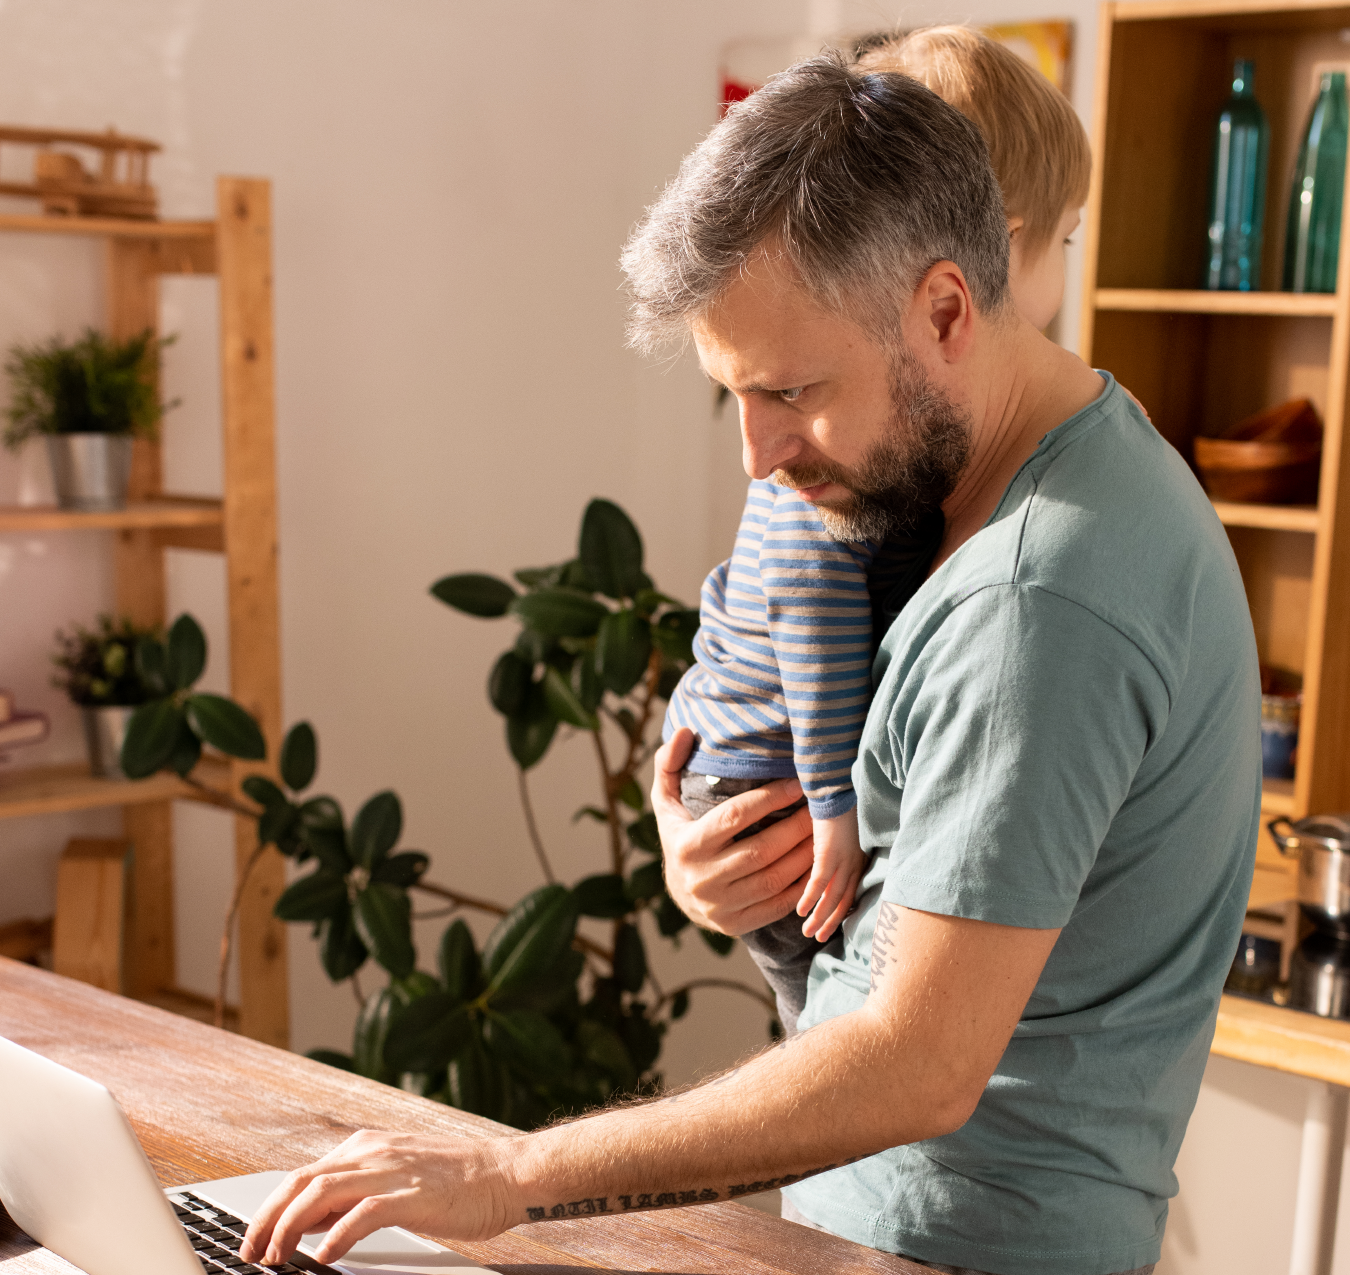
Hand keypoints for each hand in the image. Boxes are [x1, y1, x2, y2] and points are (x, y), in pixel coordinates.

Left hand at [238, 1130, 515, 1263]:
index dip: (271, 1209)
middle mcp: (373, 1152)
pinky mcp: (413, 1193)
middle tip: (250, 1252)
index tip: (254, 1239)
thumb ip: (355, 1194)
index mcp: (367, 1146)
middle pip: (302, 1181)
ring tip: (275, 1258)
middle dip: (268, 1219)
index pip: (303, 1175)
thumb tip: (311, 1223)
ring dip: (289, 1227)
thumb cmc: (457, 1183)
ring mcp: (392, 1170)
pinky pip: (363, 1214)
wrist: (506, 1173)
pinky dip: (336, 1236)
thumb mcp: (396, 1178)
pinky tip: (322, 1257)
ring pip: (322, 1193)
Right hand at [652, 728, 813, 934]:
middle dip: (797, 827)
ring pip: (775, 878)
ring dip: (806, 855)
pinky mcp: (736, 925)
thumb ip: (669, 764)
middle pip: (762, 850)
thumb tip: (685, 732)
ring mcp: (720, 905)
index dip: (769, 798)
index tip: (797, 783)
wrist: (678, 896)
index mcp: (686, 845)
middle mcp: (702, 878)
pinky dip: (802, 885)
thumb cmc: (680, 836)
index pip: (735, 816)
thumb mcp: (666, 801)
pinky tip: (817, 864)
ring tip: (825, 834)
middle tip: (821, 809)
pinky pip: (778, 904)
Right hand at [797, 810, 864, 941]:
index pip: (850, 892)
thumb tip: (823, 857)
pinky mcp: (830, 852)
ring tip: (808, 933)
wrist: (839, 785)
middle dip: (831, 922)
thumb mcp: (842, 831)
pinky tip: (801, 910)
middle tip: (818, 938)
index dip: (840, 911)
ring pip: (832, 896)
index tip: (830, 925)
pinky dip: (810, 898)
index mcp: (857, 858)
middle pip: (844, 900)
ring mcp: (843, 858)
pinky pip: (819, 881)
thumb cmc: (839, 802)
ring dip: (820, 917)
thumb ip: (836, 847)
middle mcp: (854, 862)